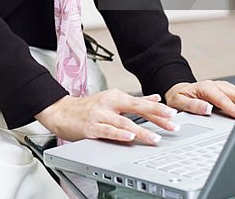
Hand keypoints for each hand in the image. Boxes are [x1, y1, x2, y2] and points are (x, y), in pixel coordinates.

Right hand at [35, 89, 177, 144]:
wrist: (60, 111)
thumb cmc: (86, 108)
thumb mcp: (112, 100)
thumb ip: (134, 101)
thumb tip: (155, 98)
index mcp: (115, 97)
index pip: (141, 103)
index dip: (158, 109)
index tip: (173, 114)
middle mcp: (109, 103)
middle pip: (136, 108)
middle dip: (156, 116)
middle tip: (171, 123)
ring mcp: (99, 115)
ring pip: (124, 122)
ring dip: (141, 131)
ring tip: (155, 138)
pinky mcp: (90, 127)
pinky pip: (107, 131)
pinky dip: (119, 134)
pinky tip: (129, 137)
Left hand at [165, 80, 234, 118]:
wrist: (180, 91)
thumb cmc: (179, 98)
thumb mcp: (179, 102)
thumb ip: (192, 106)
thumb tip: (207, 109)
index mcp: (206, 88)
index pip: (222, 99)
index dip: (232, 108)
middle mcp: (217, 85)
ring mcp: (224, 87)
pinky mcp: (229, 90)